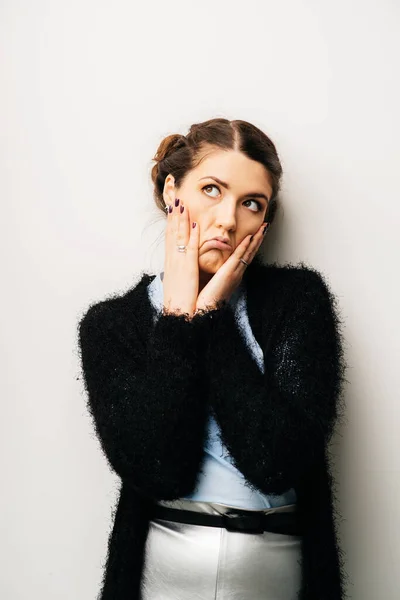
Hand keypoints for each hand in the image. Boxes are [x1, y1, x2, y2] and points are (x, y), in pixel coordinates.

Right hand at [162, 196, 199, 318]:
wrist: (177, 314)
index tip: (172, 208)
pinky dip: (190, 234)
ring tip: (182, 202)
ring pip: (178, 235)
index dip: (171, 222)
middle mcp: (172, 259)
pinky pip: (188, 248)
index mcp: (171, 263)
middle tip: (174, 197)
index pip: (170, 237)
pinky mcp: (186, 268)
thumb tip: (181, 264)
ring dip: (180, 218)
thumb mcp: (178, 282)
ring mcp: (178, 262)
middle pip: (171, 232)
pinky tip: (193, 222)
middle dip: (173, 214)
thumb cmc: (179, 300)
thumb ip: (180, 270)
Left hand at [195, 222, 267, 312]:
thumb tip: (212, 269)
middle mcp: (237, 273)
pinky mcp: (229, 273)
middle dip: (259, 239)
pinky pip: (239, 257)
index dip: (252, 245)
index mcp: (233, 275)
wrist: (205, 312)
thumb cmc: (206, 300)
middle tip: (266, 227)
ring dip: (256, 240)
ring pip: (248, 253)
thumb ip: (215, 275)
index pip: (245, 256)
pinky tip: (250, 238)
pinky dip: (245, 247)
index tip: (256, 234)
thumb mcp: (212, 284)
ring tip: (263, 228)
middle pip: (251, 253)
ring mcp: (235, 273)